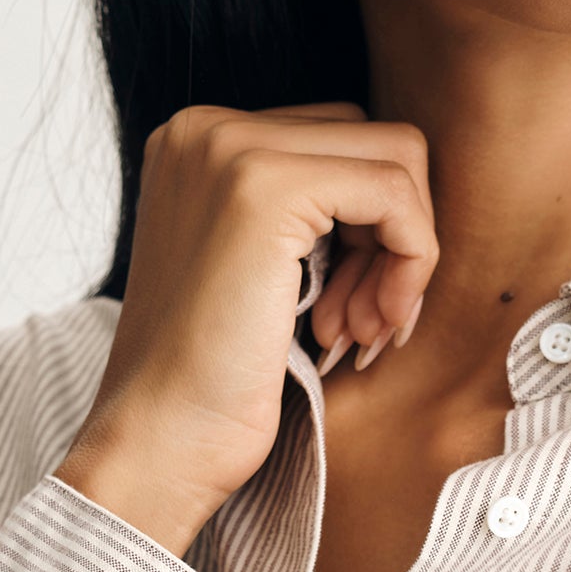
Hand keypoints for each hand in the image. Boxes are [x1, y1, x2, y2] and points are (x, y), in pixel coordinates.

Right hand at [53, 101, 437, 555]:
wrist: (159, 444)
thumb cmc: (213, 385)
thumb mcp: (262, 275)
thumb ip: (310, 220)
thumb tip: (408, 194)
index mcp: (199, 143)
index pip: (340, 142)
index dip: (372, 230)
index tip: (355, 311)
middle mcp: (206, 127)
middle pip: (375, 140)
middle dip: (394, 238)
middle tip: (366, 325)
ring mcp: (231, 148)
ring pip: (398, 159)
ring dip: (406, 255)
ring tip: (362, 332)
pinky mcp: (266, 188)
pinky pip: (395, 194)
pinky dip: (411, 263)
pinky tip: (372, 327)